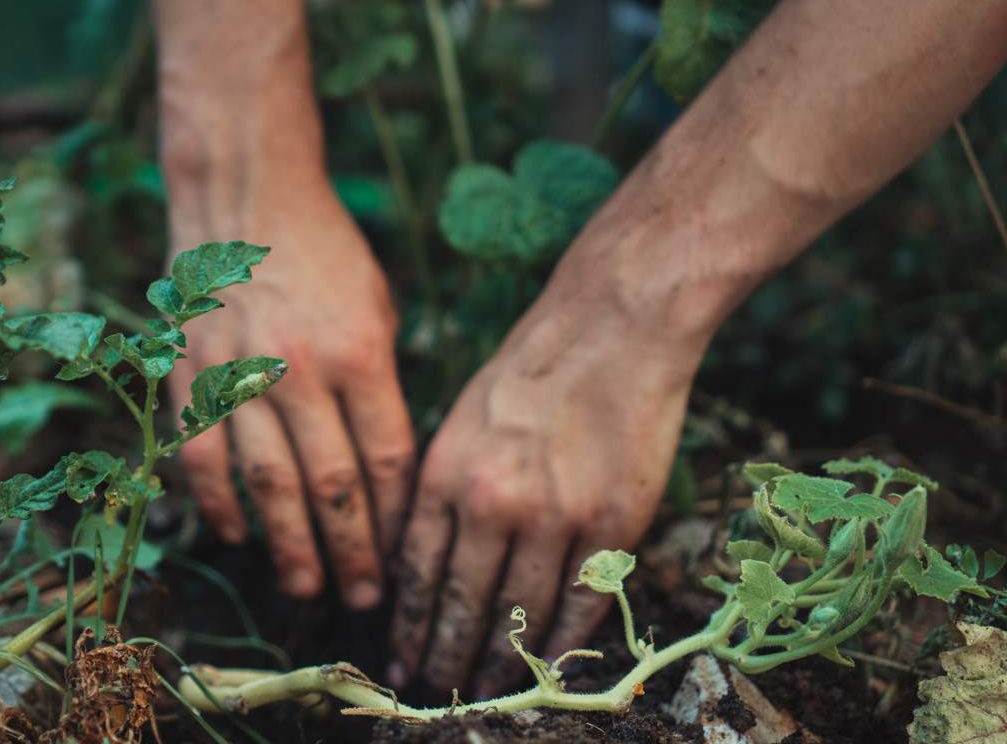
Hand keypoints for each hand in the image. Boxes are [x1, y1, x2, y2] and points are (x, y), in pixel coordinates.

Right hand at [167, 185, 414, 609]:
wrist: (245, 195)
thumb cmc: (326, 253)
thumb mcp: (377, 308)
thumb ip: (382, 386)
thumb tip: (386, 469)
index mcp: (361, 352)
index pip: (386, 459)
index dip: (396, 518)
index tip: (405, 558)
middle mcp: (301, 369)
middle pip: (332, 485)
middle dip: (352, 552)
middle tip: (363, 600)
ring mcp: (240, 373)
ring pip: (267, 484)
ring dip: (288, 546)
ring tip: (307, 587)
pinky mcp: (192, 373)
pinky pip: (203, 456)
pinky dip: (219, 504)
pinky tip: (237, 536)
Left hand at [389, 272, 701, 698]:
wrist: (613, 325)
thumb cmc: (531, 367)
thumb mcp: (460, 419)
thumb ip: (441, 489)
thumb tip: (421, 559)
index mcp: (445, 473)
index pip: (417, 572)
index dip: (409, 625)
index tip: (401, 658)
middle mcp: (492, 502)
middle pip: (462, 604)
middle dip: (445, 655)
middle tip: (435, 688)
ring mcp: (555, 516)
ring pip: (520, 614)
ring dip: (501, 661)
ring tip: (486, 688)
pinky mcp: (612, 523)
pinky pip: (581, 603)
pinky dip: (563, 642)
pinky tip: (548, 665)